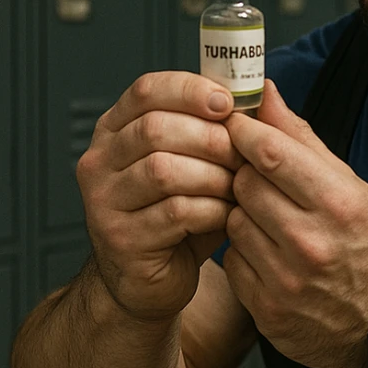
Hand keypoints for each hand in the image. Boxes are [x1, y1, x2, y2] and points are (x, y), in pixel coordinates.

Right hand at [75, 72, 244, 319]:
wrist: (153, 277)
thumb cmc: (181, 214)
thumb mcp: (201, 161)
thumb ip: (223, 127)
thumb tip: (266, 93)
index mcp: (118, 128)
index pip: (147, 90)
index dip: (191, 90)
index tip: (229, 103)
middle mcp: (101, 159)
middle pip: (156, 129)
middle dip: (212, 139)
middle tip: (244, 155)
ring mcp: (104, 200)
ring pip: (164, 170)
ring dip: (214, 176)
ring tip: (238, 186)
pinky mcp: (121, 237)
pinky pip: (175, 212)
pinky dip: (212, 209)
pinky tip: (227, 214)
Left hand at [222, 79, 367, 367]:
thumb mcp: (355, 189)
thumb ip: (304, 141)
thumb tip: (265, 93)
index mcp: (339, 205)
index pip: (271, 153)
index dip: (246, 131)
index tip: (237, 123)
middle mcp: (311, 243)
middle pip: (245, 184)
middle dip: (247, 173)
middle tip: (261, 178)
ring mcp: (286, 280)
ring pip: (234, 221)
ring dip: (245, 213)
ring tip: (272, 219)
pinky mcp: (267, 309)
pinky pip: (232, 261)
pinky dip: (245, 251)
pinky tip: (270, 252)